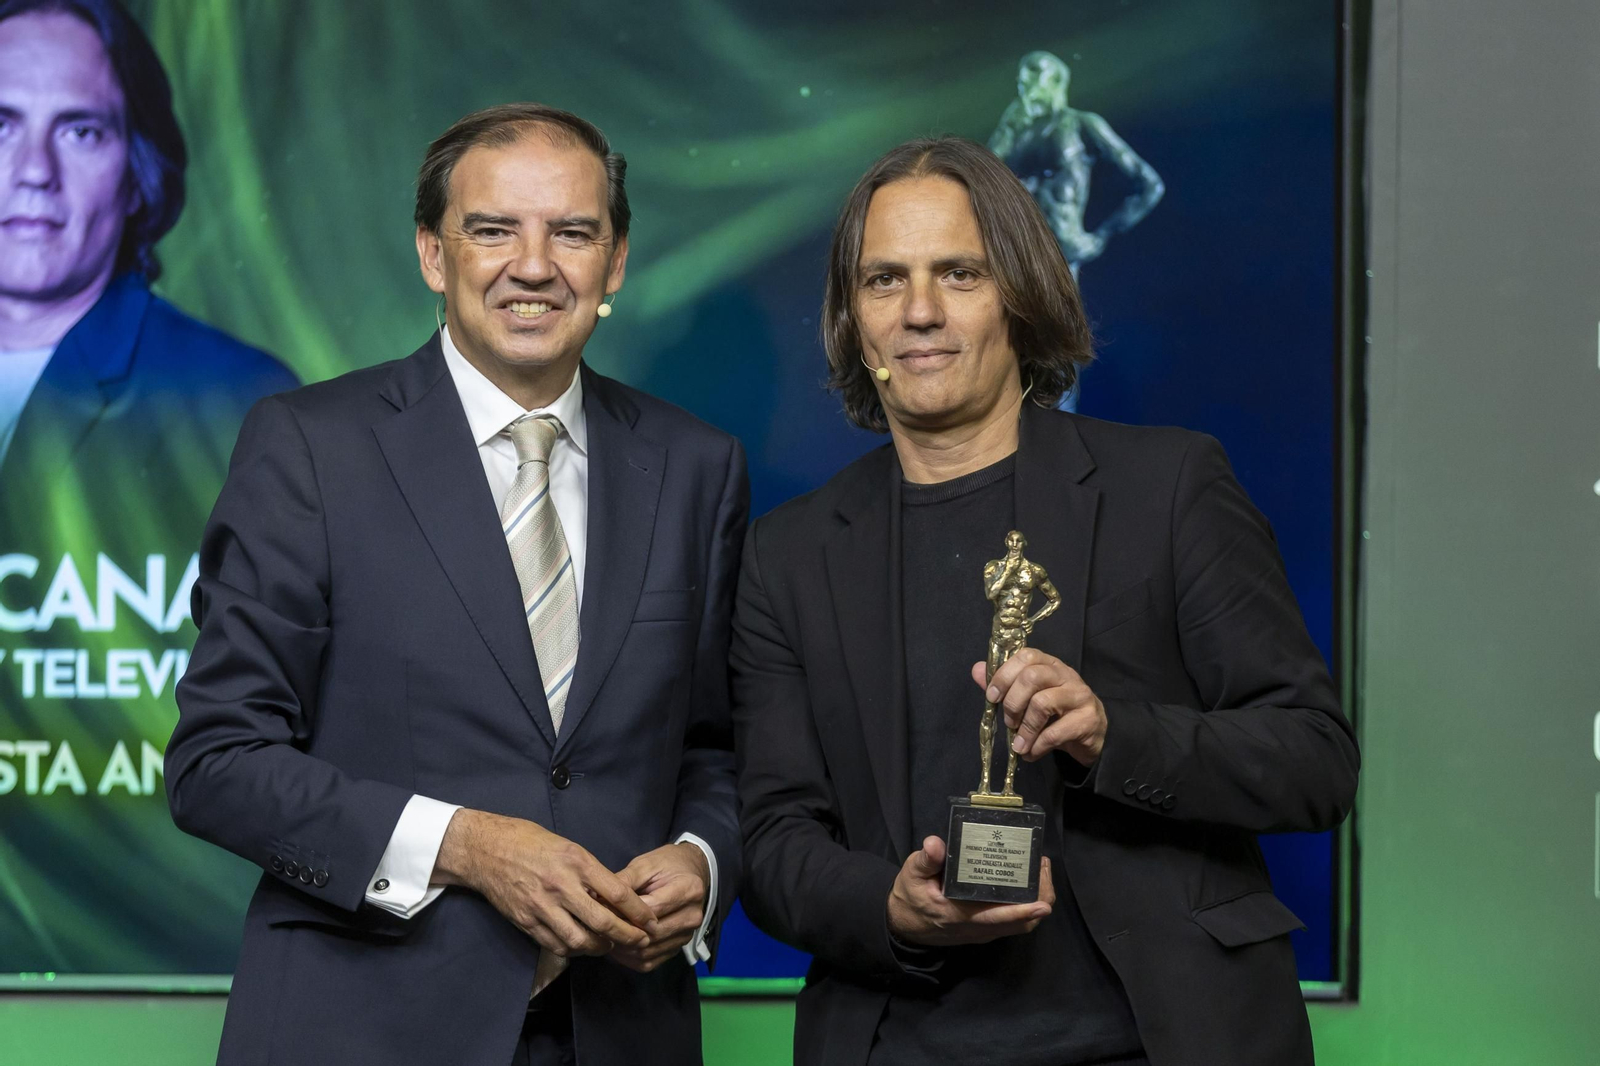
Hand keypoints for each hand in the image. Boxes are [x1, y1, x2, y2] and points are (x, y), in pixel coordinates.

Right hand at [432, 809, 657, 959]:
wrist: (486, 850)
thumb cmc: (530, 842)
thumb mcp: (568, 847)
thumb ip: (591, 871)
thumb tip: (614, 895)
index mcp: (576, 862)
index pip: (617, 893)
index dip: (638, 912)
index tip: (651, 921)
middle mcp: (561, 885)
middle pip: (602, 922)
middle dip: (626, 936)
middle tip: (639, 941)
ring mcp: (542, 906)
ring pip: (579, 940)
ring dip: (599, 947)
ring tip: (609, 945)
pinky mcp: (527, 921)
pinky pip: (556, 944)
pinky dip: (573, 949)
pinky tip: (582, 945)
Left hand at [610, 842, 710, 972]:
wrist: (691, 873)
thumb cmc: (666, 865)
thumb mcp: (645, 864)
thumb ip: (625, 881)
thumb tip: (598, 898)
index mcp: (689, 890)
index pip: (650, 909)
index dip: (622, 911)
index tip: (598, 908)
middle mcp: (692, 916)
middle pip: (650, 933)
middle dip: (620, 931)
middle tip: (596, 926)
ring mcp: (687, 935)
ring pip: (647, 951)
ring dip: (621, 948)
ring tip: (601, 936)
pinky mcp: (678, 948)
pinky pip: (649, 962)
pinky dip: (628, 958)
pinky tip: (614, 946)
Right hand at [886, 836, 1052, 947]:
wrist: (904, 925)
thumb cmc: (910, 899)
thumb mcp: (911, 876)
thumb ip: (925, 860)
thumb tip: (935, 844)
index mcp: (960, 916)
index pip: (998, 918)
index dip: (1022, 912)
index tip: (1042, 903)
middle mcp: (977, 928)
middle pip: (1021, 924)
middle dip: (1040, 898)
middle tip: (1042, 865)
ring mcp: (983, 930)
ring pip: (1021, 924)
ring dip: (1036, 900)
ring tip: (1039, 868)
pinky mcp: (985, 927)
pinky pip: (1014, 921)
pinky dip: (1026, 904)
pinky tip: (1026, 879)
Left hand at [974, 649, 1106, 765]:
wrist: (1093, 734)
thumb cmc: (1057, 713)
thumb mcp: (1030, 697)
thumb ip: (1005, 684)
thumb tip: (977, 670)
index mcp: (1049, 664)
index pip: (1026, 656)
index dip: (1004, 675)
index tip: (991, 697)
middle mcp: (1066, 675)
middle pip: (1033, 677)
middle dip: (1013, 703)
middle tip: (1008, 723)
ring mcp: (1079, 696)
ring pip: (1043, 703)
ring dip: (1024, 728)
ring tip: (1018, 744)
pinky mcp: (1087, 720)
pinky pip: (1055, 732)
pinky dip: (1037, 746)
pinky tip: (1031, 753)